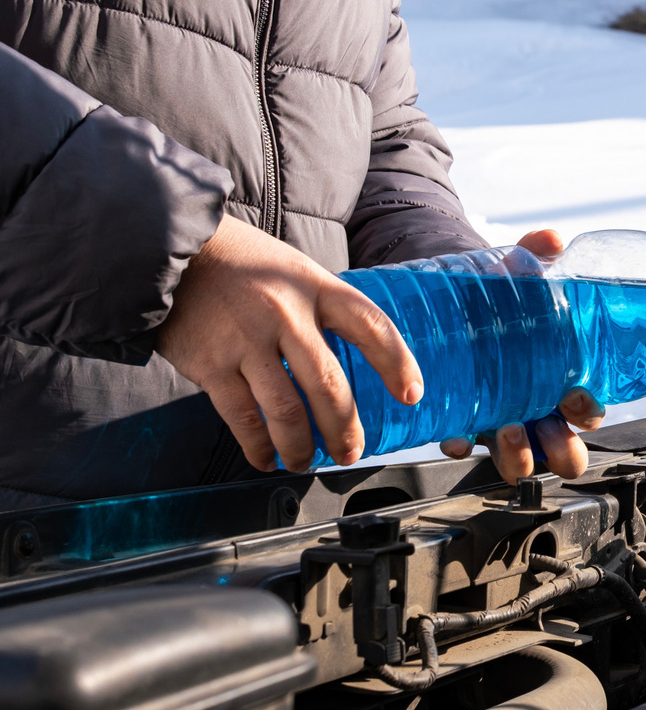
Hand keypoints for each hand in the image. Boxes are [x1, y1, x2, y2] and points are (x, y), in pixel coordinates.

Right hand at [156, 214, 422, 471]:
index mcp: (315, 287)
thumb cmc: (242, 263)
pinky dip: (258, 446)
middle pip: (328, 384)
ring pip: (286, 410)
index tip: (411, 395)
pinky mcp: (210, 363)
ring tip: (306, 461)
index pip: (371, 327)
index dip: (397, 364)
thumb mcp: (295, 270)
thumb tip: (358, 355)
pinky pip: (242, 417)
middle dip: (345, 428)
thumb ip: (323, 309)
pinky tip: (267, 458)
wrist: (170, 248)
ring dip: (301, 446)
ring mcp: (246, 340)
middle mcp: (285, 313)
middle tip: (352, 451)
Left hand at [439, 229, 602, 480]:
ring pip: (520, 461)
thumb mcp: (520, 275)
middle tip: (547, 428)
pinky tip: (458, 433)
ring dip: (518, 455)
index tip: (579, 399)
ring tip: (507, 429)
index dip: (589, 413)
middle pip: (563, 451)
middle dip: (560, 449)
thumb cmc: (499, 297)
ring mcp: (500, 420)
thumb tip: (552, 238)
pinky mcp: (461, 421)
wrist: (449, 300)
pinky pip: (464, 446)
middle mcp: (536, 409)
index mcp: (562, 382)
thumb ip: (536, 253)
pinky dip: (462, 443)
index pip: (589, 412)